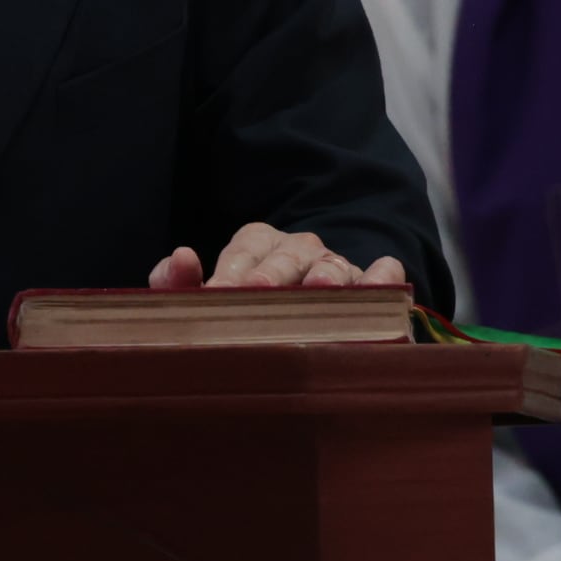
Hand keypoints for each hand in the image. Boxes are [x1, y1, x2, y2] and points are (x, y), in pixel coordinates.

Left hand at [146, 222, 407, 290]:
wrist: (301, 317)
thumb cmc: (244, 307)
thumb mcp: (206, 292)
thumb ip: (178, 282)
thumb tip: (181, 258)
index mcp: (258, 244)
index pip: (243, 252)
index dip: (228, 273)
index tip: (212, 294)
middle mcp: (300, 250)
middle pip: (285, 258)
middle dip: (270, 276)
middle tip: (255, 294)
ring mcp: (338, 267)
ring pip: (331, 267)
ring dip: (323, 278)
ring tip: (315, 291)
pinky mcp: (373, 289)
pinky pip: (382, 276)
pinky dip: (382, 280)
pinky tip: (380, 286)